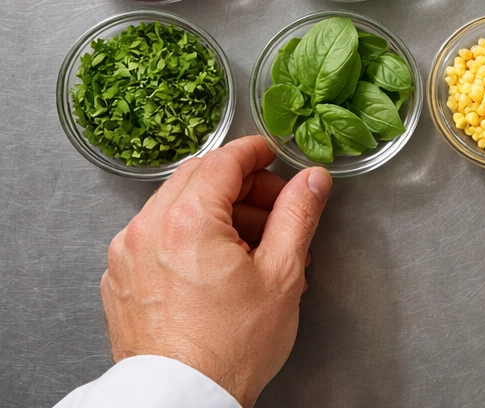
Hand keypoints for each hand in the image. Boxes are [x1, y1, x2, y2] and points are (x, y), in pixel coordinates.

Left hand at [101, 135, 331, 406]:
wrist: (181, 401)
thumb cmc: (229, 348)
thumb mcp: (281, 273)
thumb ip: (299, 214)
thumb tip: (313, 178)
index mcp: (187, 219)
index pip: (224, 159)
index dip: (256, 152)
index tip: (274, 154)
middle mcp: (147, 227)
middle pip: (198, 176)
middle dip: (240, 182)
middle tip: (274, 206)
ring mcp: (127, 254)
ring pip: (175, 204)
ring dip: (215, 208)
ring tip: (252, 244)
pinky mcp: (119, 278)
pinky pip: (156, 234)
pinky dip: (187, 233)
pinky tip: (217, 264)